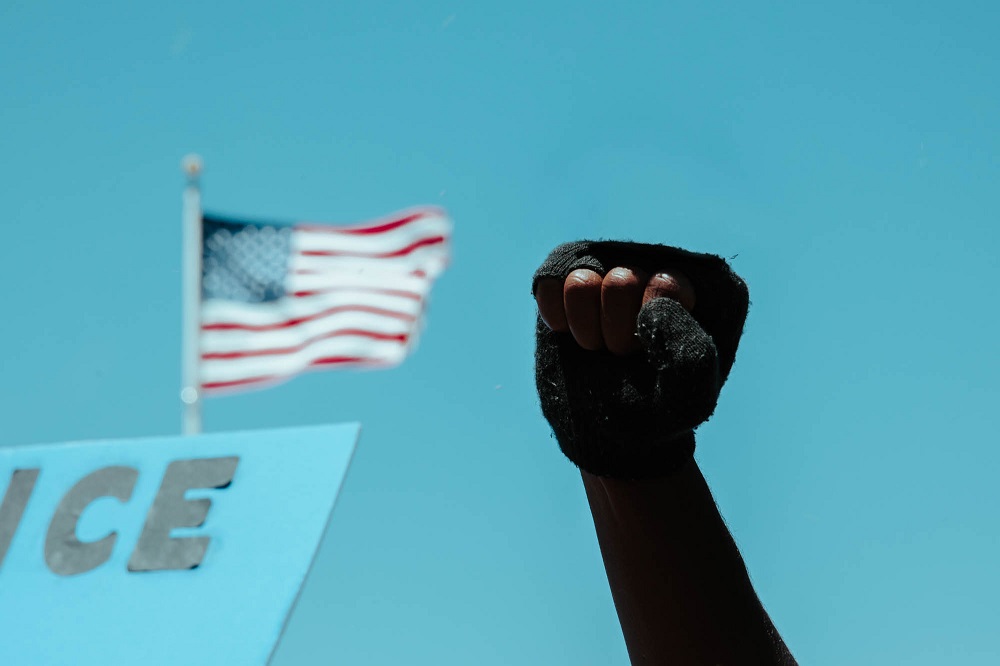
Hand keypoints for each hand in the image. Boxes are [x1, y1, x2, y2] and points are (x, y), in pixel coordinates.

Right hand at [531, 240, 747, 477]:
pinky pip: (551, 276)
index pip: (664, 285)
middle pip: (620, 280)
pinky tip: (568, 332)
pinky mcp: (575, 278)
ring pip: (580, 277)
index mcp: (707, 287)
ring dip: (584, 325)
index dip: (645, 331)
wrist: (610, 433)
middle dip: (613, 333)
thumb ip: (690, 354)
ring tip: (598, 347)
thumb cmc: (657, 413)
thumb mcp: (688, 398)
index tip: (649, 359)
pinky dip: (554, 311)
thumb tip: (655, 298)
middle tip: (622, 356)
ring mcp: (615, 268)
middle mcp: (661, 267)